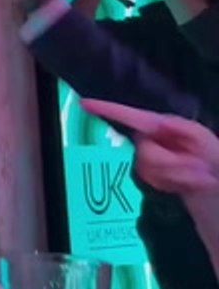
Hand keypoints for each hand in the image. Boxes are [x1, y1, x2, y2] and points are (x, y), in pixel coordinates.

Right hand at [80, 97, 218, 194]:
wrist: (215, 181)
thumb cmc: (213, 157)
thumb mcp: (203, 140)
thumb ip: (179, 131)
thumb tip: (151, 133)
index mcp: (162, 125)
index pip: (130, 116)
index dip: (106, 109)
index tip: (83, 104)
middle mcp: (150, 138)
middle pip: (142, 153)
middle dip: (170, 165)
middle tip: (196, 169)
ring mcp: (147, 157)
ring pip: (145, 169)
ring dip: (173, 177)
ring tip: (192, 177)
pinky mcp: (149, 173)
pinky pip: (148, 181)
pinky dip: (168, 184)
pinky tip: (182, 183)